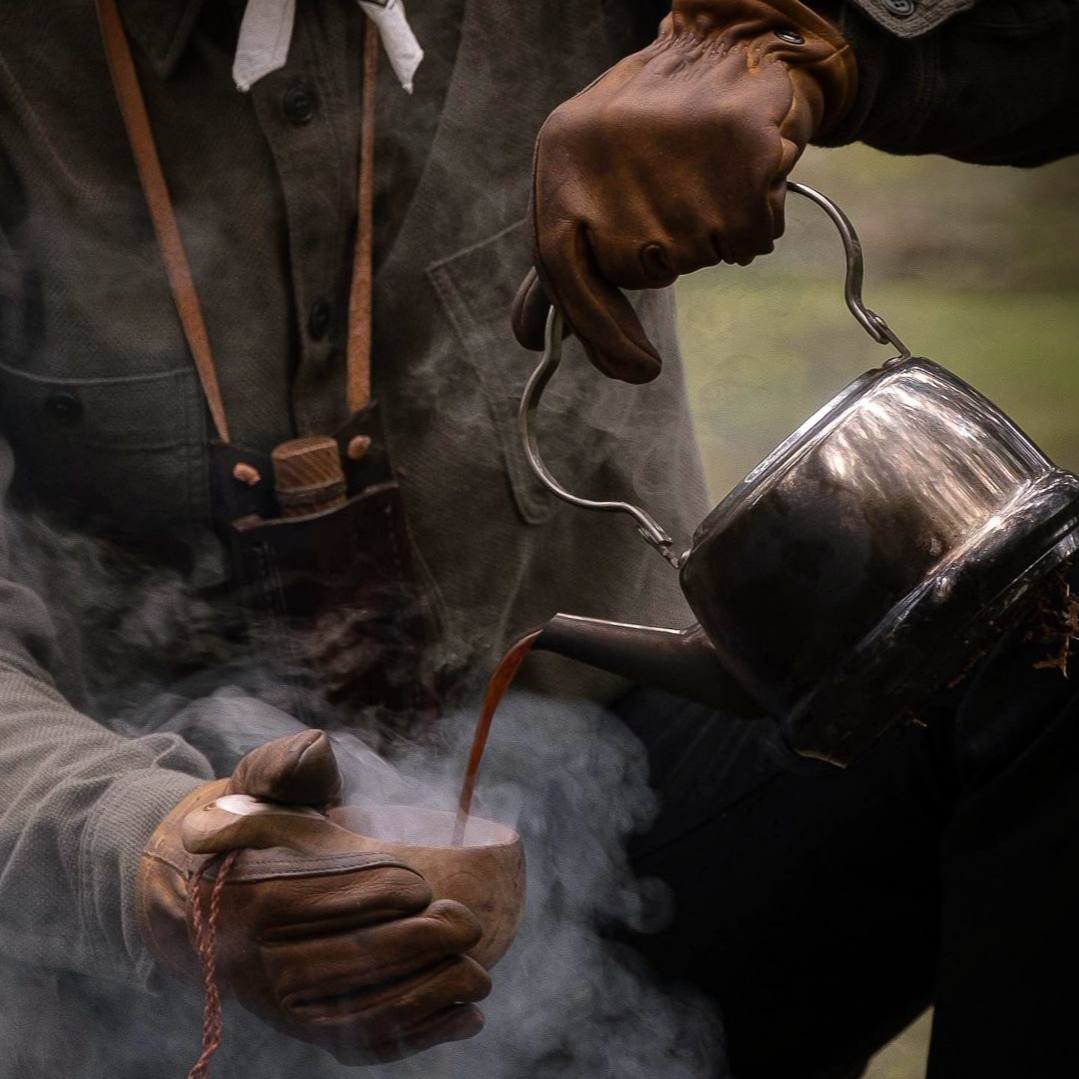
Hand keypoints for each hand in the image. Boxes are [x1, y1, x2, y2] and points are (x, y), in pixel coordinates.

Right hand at [137, 731, 490, 1062]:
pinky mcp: (305, 1029)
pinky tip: (468, 1017)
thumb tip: (316, 746)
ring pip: (358, 1016)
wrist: (207, 897)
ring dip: (426, 999)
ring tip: (479, 973)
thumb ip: (282, 763)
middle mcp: (256, 963)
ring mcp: (281, 1006)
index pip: (311, 902)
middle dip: (414, 947)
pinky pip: (361, 1044)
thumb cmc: (255, 830)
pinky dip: (417, 1037)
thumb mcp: (258, 786)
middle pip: (342, 964)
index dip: (372, 895)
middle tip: (467, 923)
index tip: (421, 884)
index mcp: (246, 897)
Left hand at [512, 0, 855, 381]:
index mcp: (558, 161)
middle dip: (665, 256)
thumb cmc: (651, 127)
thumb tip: (527, 336)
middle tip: (676, 193)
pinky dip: (751, 224)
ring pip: (698, 257)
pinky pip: (746, 240)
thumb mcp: (584, 179)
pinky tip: (741, 177)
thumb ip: (561, 260)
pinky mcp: (738, 157)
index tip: (638, 371)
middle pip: (639, 271)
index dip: (598, 333)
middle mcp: (605, 159)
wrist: (732, 44)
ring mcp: (673, 157)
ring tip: (706, 175)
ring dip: (711, 236)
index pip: (560, 274)